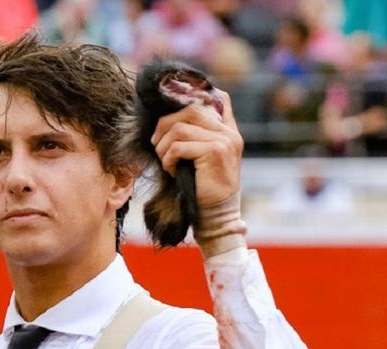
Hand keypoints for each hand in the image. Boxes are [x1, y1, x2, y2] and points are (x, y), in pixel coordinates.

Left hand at [150, 89, 243, 207]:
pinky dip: (168, 159)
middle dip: (165, 126)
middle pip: (189, 109)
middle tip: (157, 144)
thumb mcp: (203, 158)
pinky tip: (172, 170)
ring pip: (179, 128)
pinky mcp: (215, 152)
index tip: (174, 114)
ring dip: (164, 146)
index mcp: (229, 130)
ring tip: (165, 161)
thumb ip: (196, 136)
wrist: (217, 215)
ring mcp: (224, 141)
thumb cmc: (204, 188)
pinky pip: (179, 146)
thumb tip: (166, 120)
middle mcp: (229, 132)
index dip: (195, 95)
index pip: (219, 97)